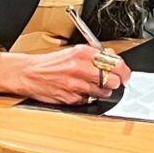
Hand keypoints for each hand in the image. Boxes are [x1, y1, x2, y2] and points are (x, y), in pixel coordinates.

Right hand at [0, 45, 125, 105]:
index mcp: (82, 52)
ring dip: (101, 92)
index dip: (124, 71)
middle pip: (113, 80)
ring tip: (91, 86)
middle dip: (114, 82)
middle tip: (111, 82)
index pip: (114, 62)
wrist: (27, 73)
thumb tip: (113, 59)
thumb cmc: (49, 64)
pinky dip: (86, 98)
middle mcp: (80, 67)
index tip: (126, 75)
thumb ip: (93, 55)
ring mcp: (75, 84)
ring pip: (103, 92)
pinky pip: (88, 101)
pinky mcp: (71, 98)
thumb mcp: (72, 52)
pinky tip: (78, 92)